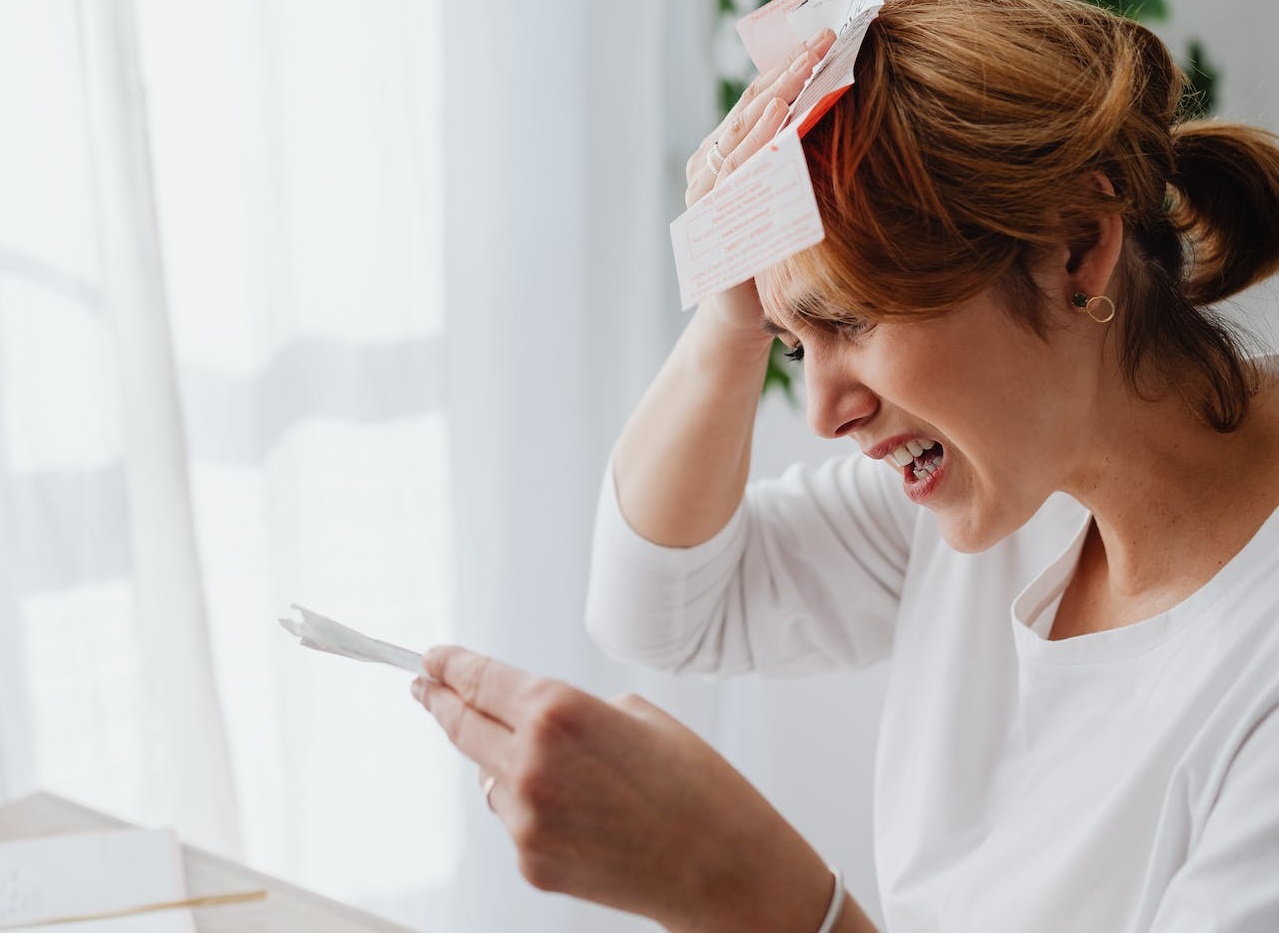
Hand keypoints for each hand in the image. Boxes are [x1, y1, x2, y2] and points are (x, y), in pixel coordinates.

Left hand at [411, 646, 837, 932]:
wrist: (722, 867)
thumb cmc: (695, 785)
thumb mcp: (637, 714)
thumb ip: (571, 710)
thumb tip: (531, 721)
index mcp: (557, 711)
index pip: (479, 680)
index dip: (449, 666)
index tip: (432, 660)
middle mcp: (529, 762)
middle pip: (462, 725)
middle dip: (441, 703)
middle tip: (426, 687)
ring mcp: (525, 818)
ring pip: (489, 776)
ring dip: (504, 763)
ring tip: (569, 773)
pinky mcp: (530, 861)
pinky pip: (514, 819)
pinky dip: (533, 807)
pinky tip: (584, 813)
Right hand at [682, 29, 834, 344]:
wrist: (742, 319)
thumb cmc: (771, 260)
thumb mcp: (789, 203)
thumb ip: (797, 165)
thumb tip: (842, 121)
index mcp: (726, 157)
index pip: (758, 102)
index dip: (790, 69)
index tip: (825, 40)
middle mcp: (708, 168)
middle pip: (749, 108)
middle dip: (787, 72)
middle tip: (822, 40)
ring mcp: (705, 192)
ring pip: (740, 134)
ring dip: (774, 97)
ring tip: (805, 67)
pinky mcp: (709, 218)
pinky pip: (735, 173)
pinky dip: (758, 144)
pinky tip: (781, 120)